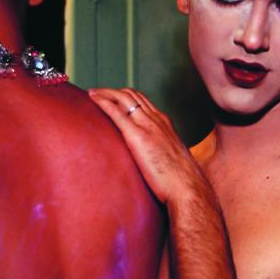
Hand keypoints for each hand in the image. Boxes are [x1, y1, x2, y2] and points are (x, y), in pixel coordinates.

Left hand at [88, 87, 207, 204]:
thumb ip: (161, 153)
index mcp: (165, 124)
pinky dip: (103, 101)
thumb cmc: (181, 181)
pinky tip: (92, 98)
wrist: (187, 187)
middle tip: (98, 93)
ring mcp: (148, 126)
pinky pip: (117, 112)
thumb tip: (153, 161)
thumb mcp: (172, 160)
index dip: (127, 97)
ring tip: (92, 93)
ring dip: (106, 92)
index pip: (144, 102)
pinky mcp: (137, 136)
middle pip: (133, 95)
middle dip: (113, 91)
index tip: (114, 98)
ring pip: (124, 98)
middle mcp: (157, 120)